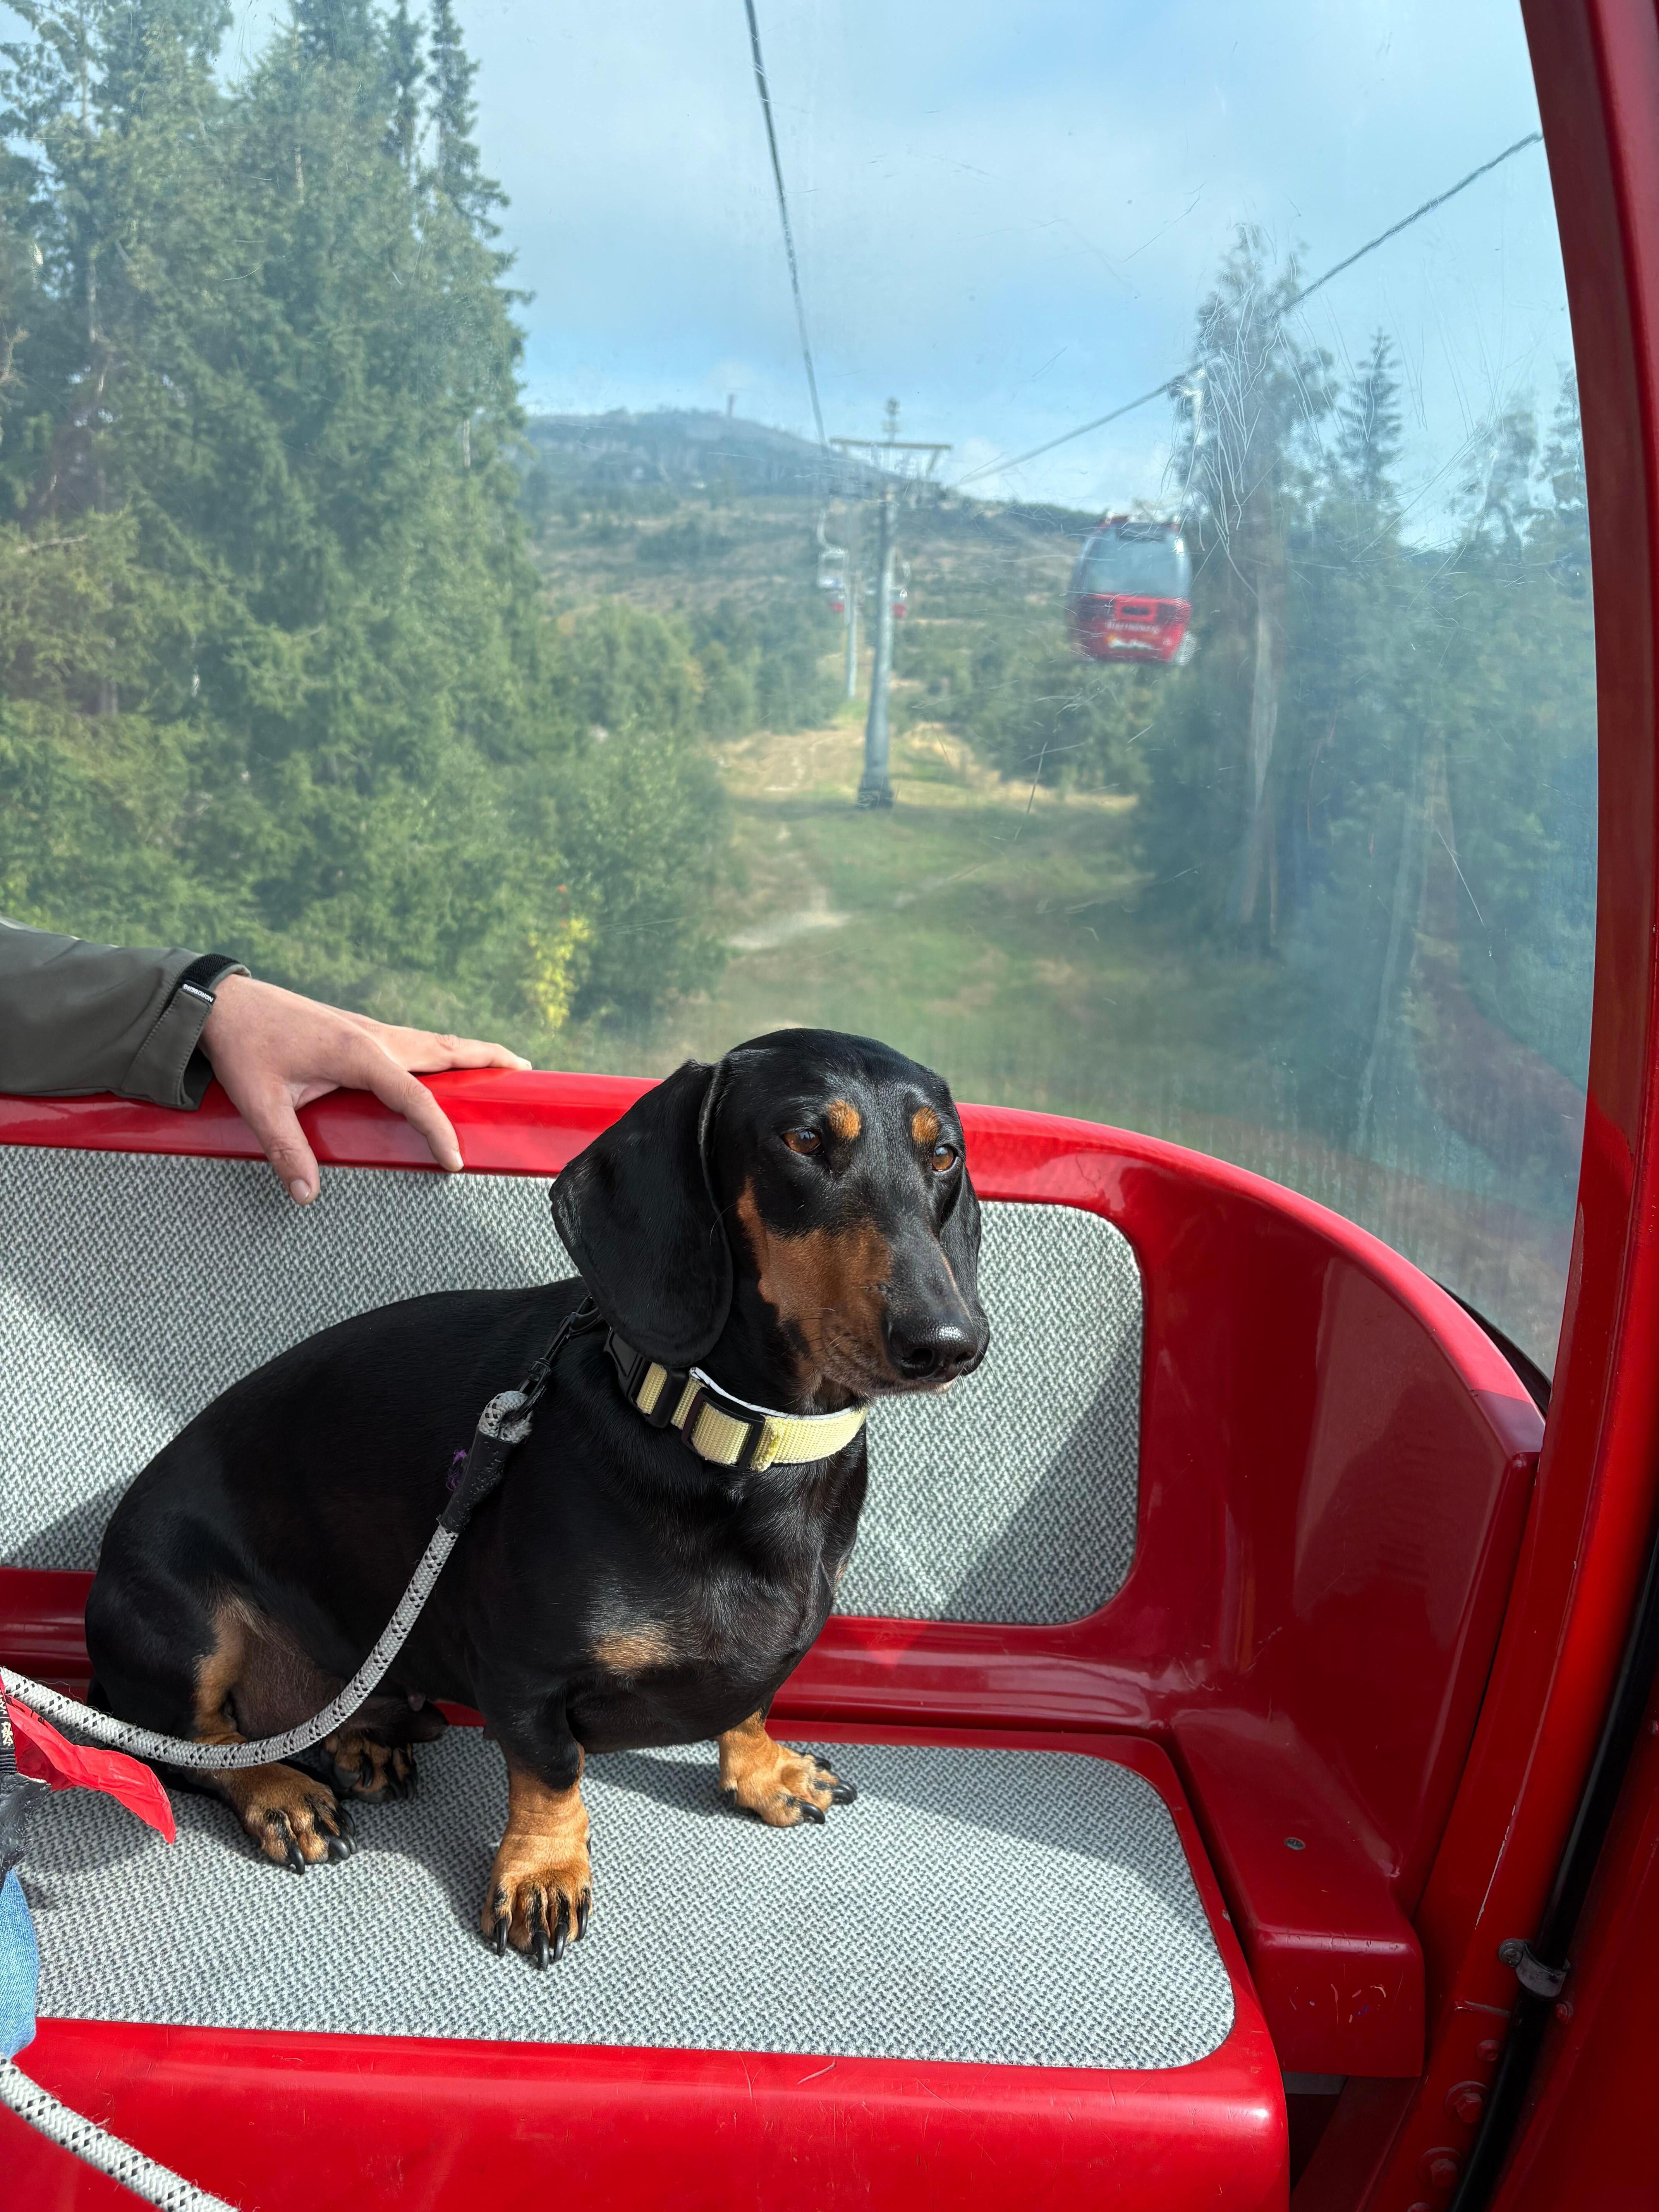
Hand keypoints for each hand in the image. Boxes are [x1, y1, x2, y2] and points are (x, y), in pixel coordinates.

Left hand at [199, 974, 530, 1203]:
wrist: (223, 1002)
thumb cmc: (243, 1048)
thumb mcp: (260, 1102)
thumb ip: (286, 1149)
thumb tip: (306, 1195)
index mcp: (359, 1053)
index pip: (415, 1097)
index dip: (439, 1132)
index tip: (454, 1162)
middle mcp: (373, 1036)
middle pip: (446, 1049)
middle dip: (487, 1060)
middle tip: (525, 1073)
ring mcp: (369, 1029)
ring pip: (433, 1040)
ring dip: (470, 1050)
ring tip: (504, 1062)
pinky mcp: (359, 1028)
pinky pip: (415, 1040)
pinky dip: (444, 1048)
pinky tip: (446, 1059)